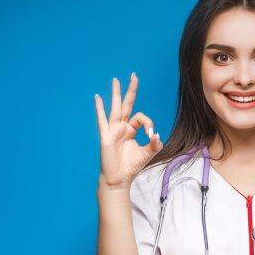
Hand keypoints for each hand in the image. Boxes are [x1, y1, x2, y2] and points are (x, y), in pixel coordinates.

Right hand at [94, 74, 162, 188]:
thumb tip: (157, 135)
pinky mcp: (106, 136)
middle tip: (134, 75)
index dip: (149, 124)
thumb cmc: (131, 167)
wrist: (119, 179)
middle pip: (127, 104)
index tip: (152, 136)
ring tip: (116, 80)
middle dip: (131, 90)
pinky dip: (99, 109)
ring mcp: (113, 130)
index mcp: (130, 130)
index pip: (141, 118)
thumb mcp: (147, 154)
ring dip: (116, 93)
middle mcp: (121, 127)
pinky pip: (102, 120)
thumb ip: (154, 145)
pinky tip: (97, 98)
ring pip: (115, 108)